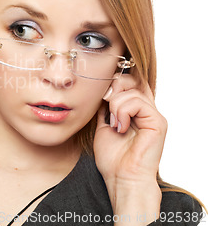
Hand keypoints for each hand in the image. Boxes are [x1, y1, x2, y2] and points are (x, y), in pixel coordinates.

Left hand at [94, 73, 166, 187]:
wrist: (121, 177)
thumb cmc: (113, 158)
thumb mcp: (103, 125)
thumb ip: (106, 107)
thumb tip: (103, 90)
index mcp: (135, 111)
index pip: (130, 83)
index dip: (114, 83)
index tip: (100, 96)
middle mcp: (147, 111)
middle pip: (134, 81)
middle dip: (114, 88)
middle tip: (105, 104)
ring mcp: (154, 116)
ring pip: (132, 91)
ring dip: (115, 105)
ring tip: (114, 124)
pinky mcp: (158, 122)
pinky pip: (138, 102)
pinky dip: (123, 112)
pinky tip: (120, 127)